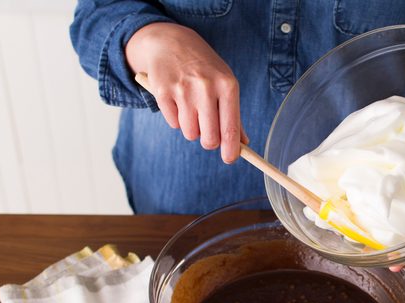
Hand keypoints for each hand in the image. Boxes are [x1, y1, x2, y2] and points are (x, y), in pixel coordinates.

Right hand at [125, 22, 246, 162]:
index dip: (231, 149)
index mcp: (227, 85)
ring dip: (192, 128)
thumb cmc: (204, 67)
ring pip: (190, 133)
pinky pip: (173, 124)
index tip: (230, 159)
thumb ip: (233, 115)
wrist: (171, 42)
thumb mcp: (224, 83)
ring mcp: (183, 90)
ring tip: (192, 108)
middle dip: (209, 141)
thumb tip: (242, 144)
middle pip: (209, 138)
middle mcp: (206, 87)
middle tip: (207, 132)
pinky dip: (176, 118)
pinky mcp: (162, 92)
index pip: (230, 128)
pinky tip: (178, 101)